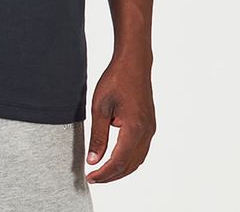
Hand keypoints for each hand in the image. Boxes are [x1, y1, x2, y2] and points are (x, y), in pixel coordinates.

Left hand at [85, 56, 155, 182]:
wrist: (133, 63)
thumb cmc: (116, 80)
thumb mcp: (100, 108)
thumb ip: (98, 136)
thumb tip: (93, 160)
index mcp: (134, 129)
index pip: (119, 162)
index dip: (104, 173)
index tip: (89, 177)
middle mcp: (146, 132)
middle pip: (129, 165)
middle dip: (111, 175)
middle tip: (93, 177)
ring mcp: (150, 129)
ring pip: (137, 160)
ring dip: (120, 169)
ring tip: (101, 171)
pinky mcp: (149, 125)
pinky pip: (140, 150)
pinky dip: (127, 159)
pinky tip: (114, 157)